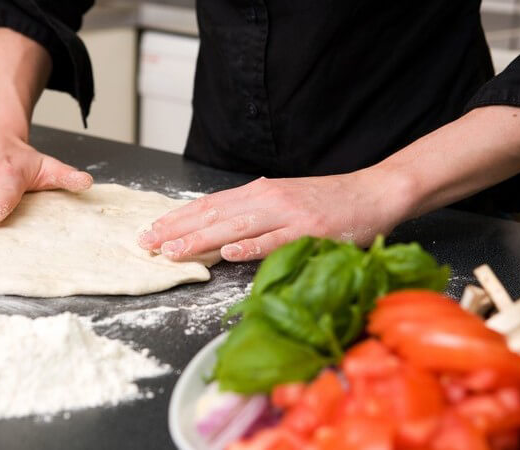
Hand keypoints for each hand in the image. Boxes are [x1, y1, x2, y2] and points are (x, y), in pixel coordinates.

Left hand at [138, 171, 414, 261]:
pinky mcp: (309, 230)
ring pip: (236, 227)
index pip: (209, 205)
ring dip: (202, 239)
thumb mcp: (284, 201)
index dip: (178, 218)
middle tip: (147, 243)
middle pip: (214, 214)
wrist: (372, 193)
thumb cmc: (328, 201)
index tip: (152, 231)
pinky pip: (274, 240)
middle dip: (177, 230)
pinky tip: (227, 254)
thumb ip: (253, 214)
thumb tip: (217, 234)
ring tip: (173, 250)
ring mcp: (288, 214)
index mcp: (260, 192)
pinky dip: (250, 247)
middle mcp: (268, 198)